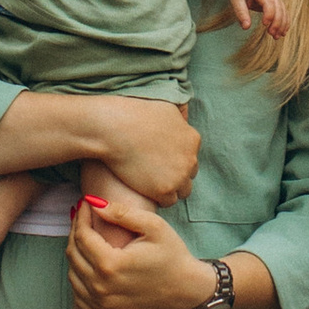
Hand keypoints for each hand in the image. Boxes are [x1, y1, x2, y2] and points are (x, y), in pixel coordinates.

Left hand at [67, 177, 222, 308]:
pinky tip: (89, 261)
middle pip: (73, 253)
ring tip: (86, 236)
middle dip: (75, 231)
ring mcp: (101, 305)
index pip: (82, 235)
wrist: (185, 290)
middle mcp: (101, 288)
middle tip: (83, 217)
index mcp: (111, 265)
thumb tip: (93, 203)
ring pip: (72, 273)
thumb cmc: (172, 255)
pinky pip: (79, 292)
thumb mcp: (154, 227)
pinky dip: (79, 275)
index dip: (81, 216)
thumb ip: (122, 213)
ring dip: (75, 252)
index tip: (84, 203)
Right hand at [82, 96, 201, 203]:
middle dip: (175, 173)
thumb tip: (183, 118)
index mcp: (192, 139)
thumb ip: (179, 119)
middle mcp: (191, 159)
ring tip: (151, 182)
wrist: (116, 128)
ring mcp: (179, 176)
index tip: (160, 157)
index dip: (175, 158)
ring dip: (170, 187)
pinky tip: (145, 189)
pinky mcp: (164, 190)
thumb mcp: (166, 107)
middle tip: (154, 170)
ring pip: (182, 190)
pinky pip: (168, 201)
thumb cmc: (135, 113)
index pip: (190, 155)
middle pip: (189, 173)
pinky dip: (158, 197)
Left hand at [232, 0, 286, 37]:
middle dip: (277, 22)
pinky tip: (282, 32)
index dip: (269, 14)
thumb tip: (246, 27)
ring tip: (276, 37)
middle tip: (271, 34)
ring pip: (283, 10)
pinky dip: (285, 22)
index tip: (264, 24)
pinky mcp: (276, 2)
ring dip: (282, 24)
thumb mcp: (235, 0)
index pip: (269, 2)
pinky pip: (284, 12)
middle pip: (279, 7)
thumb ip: (241, 13)